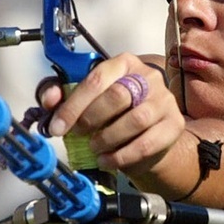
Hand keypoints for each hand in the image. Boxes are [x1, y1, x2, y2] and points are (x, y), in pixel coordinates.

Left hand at [42, 53, 184, 176]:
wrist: (148, 133)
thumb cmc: (116, 112)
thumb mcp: (88, 99)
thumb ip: (63, 96)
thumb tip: (49, 100)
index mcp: (124, 63)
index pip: (96, 79)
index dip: (73, 105)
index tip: (57, 127)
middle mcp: (148, 77)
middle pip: (118, 96)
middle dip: (91, 119)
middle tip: (79, 135)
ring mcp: (164, 100)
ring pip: (135, 120)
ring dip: (108, 139)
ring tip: (95, 148)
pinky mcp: (174, 124)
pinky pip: (147, 143)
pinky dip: (122, 156)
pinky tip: (109, 160)